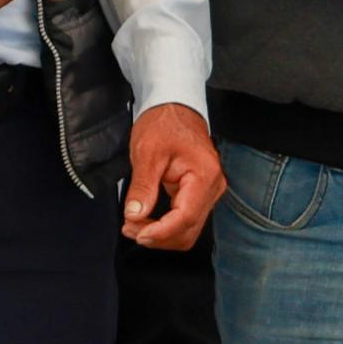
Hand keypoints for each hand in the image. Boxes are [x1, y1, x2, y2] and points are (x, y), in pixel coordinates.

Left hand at [122, 102, 225, 249]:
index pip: (185, 218)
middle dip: (158, 236)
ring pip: (187, 230)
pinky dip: (165, 226)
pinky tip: (146, 221)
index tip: (135, 233)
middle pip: (188, 230)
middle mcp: (213, 187)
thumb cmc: (163, 123)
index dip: (160, 232)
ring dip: (161, 234)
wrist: (174, 107)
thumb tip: (134, 216)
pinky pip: (185, 220)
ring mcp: (209, 192)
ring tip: (134, 225)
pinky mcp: (200, 195)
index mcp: (204, 175)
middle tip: (129, 228)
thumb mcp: (147, 152)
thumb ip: (142, 187)